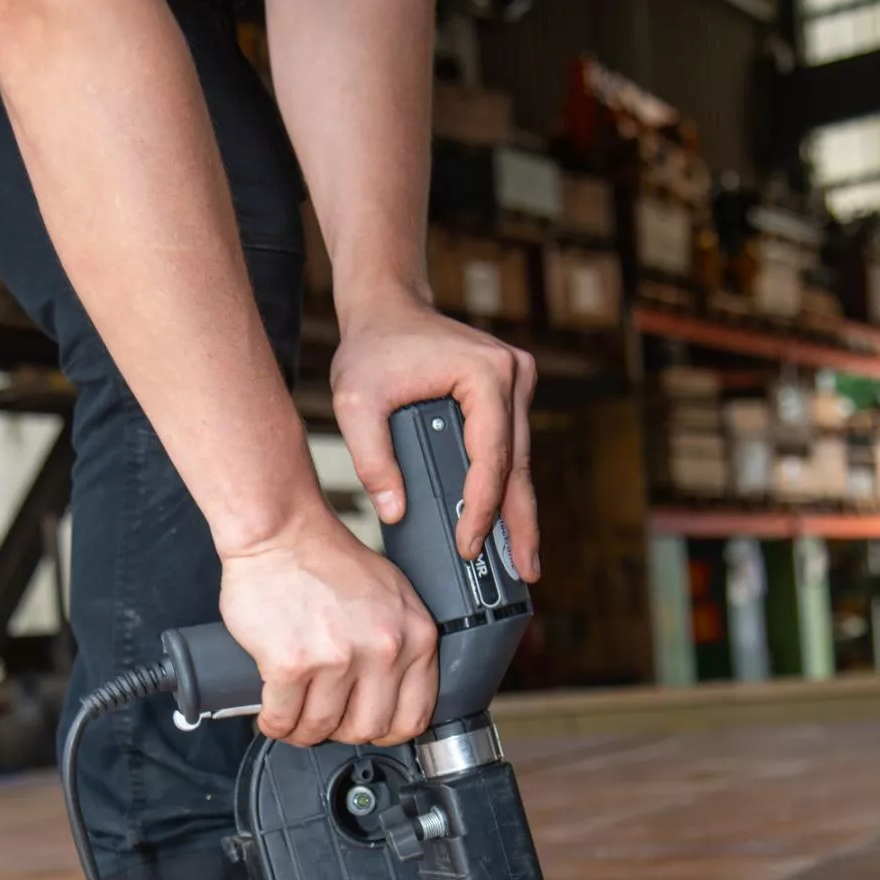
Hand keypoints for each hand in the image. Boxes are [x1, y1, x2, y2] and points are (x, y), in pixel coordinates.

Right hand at [219, 501, 437, 746]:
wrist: (281, 532)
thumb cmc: (329, 559)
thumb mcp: (393, 595)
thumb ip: (403, 641)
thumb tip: (397, 692)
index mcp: (415, 636)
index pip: (414, 716)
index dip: (386, 730)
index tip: (367, 725)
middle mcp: (383, 650)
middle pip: (366, 729)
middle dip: (341, 731)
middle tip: (325, 719)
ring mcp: (337, 658)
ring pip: (322, 728)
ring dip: (303, 732)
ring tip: (294, 719)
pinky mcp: (292, 663)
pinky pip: (283, 719)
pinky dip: (275, 724)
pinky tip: (273, 716)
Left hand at [330, 290, 539, 577]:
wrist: (388, 307)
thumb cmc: (371, 349)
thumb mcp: (354, 402)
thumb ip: (370, 457)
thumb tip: (395, 512)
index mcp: (485, 374)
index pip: (491, 456)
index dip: (482, 508)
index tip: (469, 546)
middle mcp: (513, 374)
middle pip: (518, 464)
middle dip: (519, 523)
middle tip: (526, 572)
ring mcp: (517, 381)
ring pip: (521, 460)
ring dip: (520, 511)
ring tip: (524, 561)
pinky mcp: (510, 392)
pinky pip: (511, 449)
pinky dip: (507, 487)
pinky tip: (508, 525)